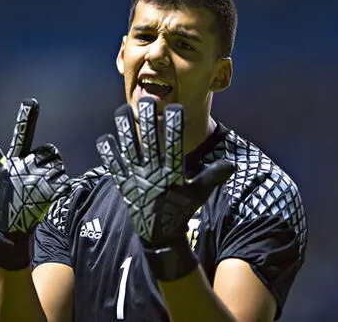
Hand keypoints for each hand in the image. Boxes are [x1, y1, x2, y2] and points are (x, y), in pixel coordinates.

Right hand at [0, 99, 68, 267]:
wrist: (9, 232)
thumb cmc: (4, 202)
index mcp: (13, 162)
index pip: (20, 136)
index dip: (26, 118)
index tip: (32, 100)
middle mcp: (26, 167)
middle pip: (50, 152)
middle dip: (49, 163)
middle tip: (38, 181)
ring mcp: (39, 180)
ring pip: (59, 168)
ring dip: (55, 179)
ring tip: (40, 194)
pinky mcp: (52, 193)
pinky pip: (65, 183)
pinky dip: (61, 191)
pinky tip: (49, 201)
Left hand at [96, 98, 234, 246]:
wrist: (160, 236)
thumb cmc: (181, 211)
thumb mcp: (199, 195)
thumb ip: (213, 177)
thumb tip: (232, 164)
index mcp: (173, 173)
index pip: (175, 144)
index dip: (175, 126)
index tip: (175, 108)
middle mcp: (154, 173)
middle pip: (150, 141)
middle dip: (148, 120)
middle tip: (147, 100)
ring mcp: (137, 179)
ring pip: (129, 149)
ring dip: (124, 130)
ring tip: (121, 110)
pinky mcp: (124, 186)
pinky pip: (114, 166)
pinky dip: (109, 153)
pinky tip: (105, 139)